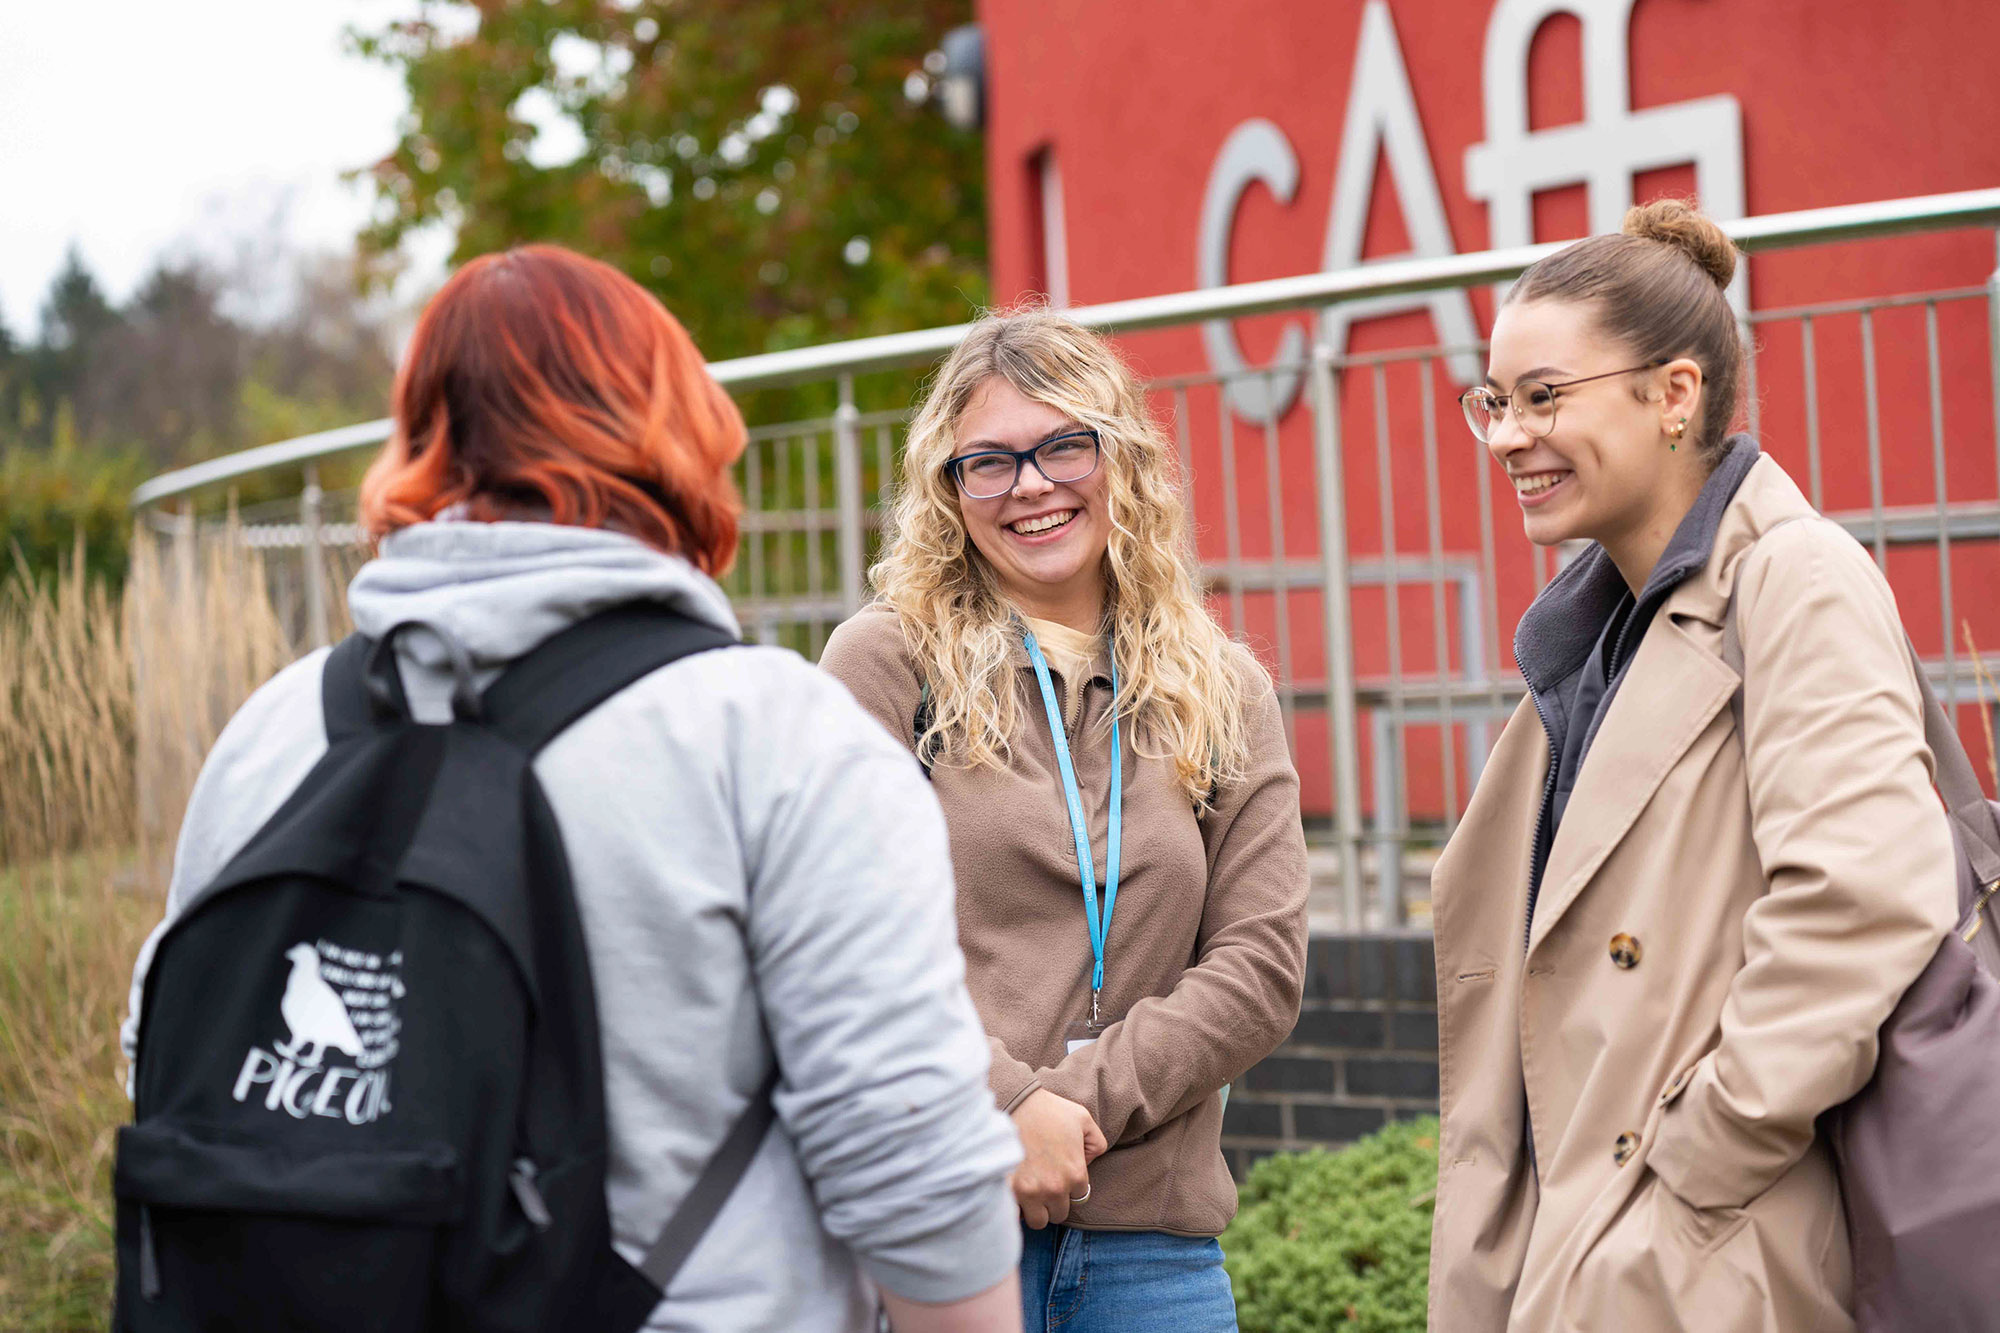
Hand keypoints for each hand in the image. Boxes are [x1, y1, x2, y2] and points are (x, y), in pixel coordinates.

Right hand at [1009, 1089, 1107, 1228]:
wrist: (1014, 1101)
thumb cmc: (1048, 1109)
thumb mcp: (1083, 1119)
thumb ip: (1096, 1143)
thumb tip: (1089, 1161)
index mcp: (1076, 1174)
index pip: (1080, 1197)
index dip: (1070, 1185)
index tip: (1059, 1174)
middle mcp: (1055, 1188)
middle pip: (1059, 1214)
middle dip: (1053, 1202)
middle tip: (1043, 1184)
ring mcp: (1031, 1192)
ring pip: (1038, 1221)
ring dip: (1035, 1210)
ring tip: (1029, 1193)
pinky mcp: (1009, 1191)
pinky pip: (1015, 1217)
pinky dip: (1015, 1211)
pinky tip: (1013, 1196)